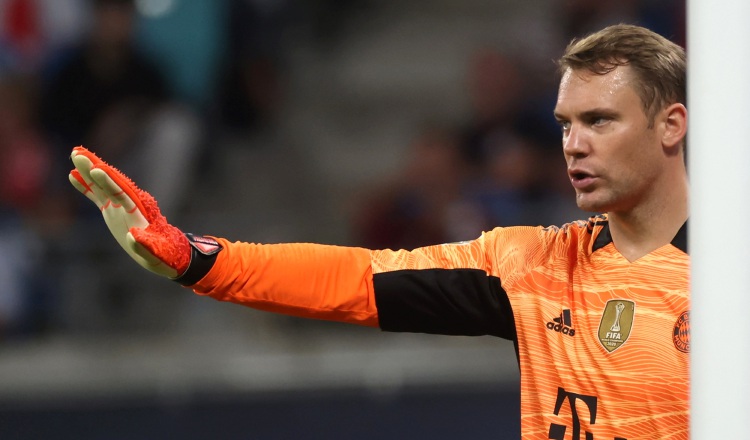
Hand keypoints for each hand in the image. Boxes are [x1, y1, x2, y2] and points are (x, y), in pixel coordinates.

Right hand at [68, 146, 190, 277]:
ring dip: (90, 170)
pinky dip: (87, 186)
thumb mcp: (156, 254)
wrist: (165, 253)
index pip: (123, 194)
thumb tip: (133, 237)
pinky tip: (72, 174)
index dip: (110, 183)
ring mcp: (120, 206)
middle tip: (78, 153)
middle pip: (111, 183)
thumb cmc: (163, 255)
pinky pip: (98, 195)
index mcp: (139, 213)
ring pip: (103, 185)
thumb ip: (145, 246)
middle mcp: (129, 205)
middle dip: (95, 168)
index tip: (98, 170)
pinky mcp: (114, 210)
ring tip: (74, 154)